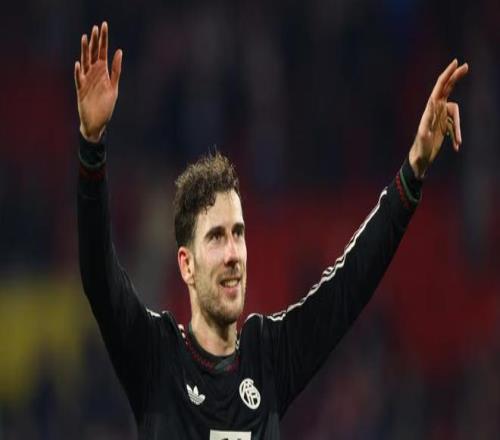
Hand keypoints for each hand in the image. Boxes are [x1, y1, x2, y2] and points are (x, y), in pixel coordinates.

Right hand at [74, 22, 121, 142]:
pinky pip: (79, 80)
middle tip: (95, 28)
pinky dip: (79, 73)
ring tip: (86, 39)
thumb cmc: (105, 106)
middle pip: (93, 55)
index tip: (103, 26)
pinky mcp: (81, 91)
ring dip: (85, 52)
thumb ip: (116, 70)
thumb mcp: (113, 87)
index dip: (103, 40)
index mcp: (102, 73)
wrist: (96, 123)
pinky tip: (79, 64)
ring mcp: (86, 82)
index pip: (102, 53)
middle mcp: (93, 75)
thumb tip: (120, 51)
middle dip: (95, 42)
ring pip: (85, 63)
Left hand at [409, 59, 468, 177]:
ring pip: (456, 115)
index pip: (440, 87)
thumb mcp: (423, 135)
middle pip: (448, 90)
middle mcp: (435, 110)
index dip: (447, 75)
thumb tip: (431, 106)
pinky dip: (456, 136)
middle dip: (456, 78)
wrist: (419, 159)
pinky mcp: (444, 125)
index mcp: (430, 109)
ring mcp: (440, 117)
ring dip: (458, 129)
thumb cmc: (420, 148)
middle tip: (466, 66)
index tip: (455, 63)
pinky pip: (455, 127)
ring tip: (457, 143)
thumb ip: (426, 122)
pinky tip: (456, 147)